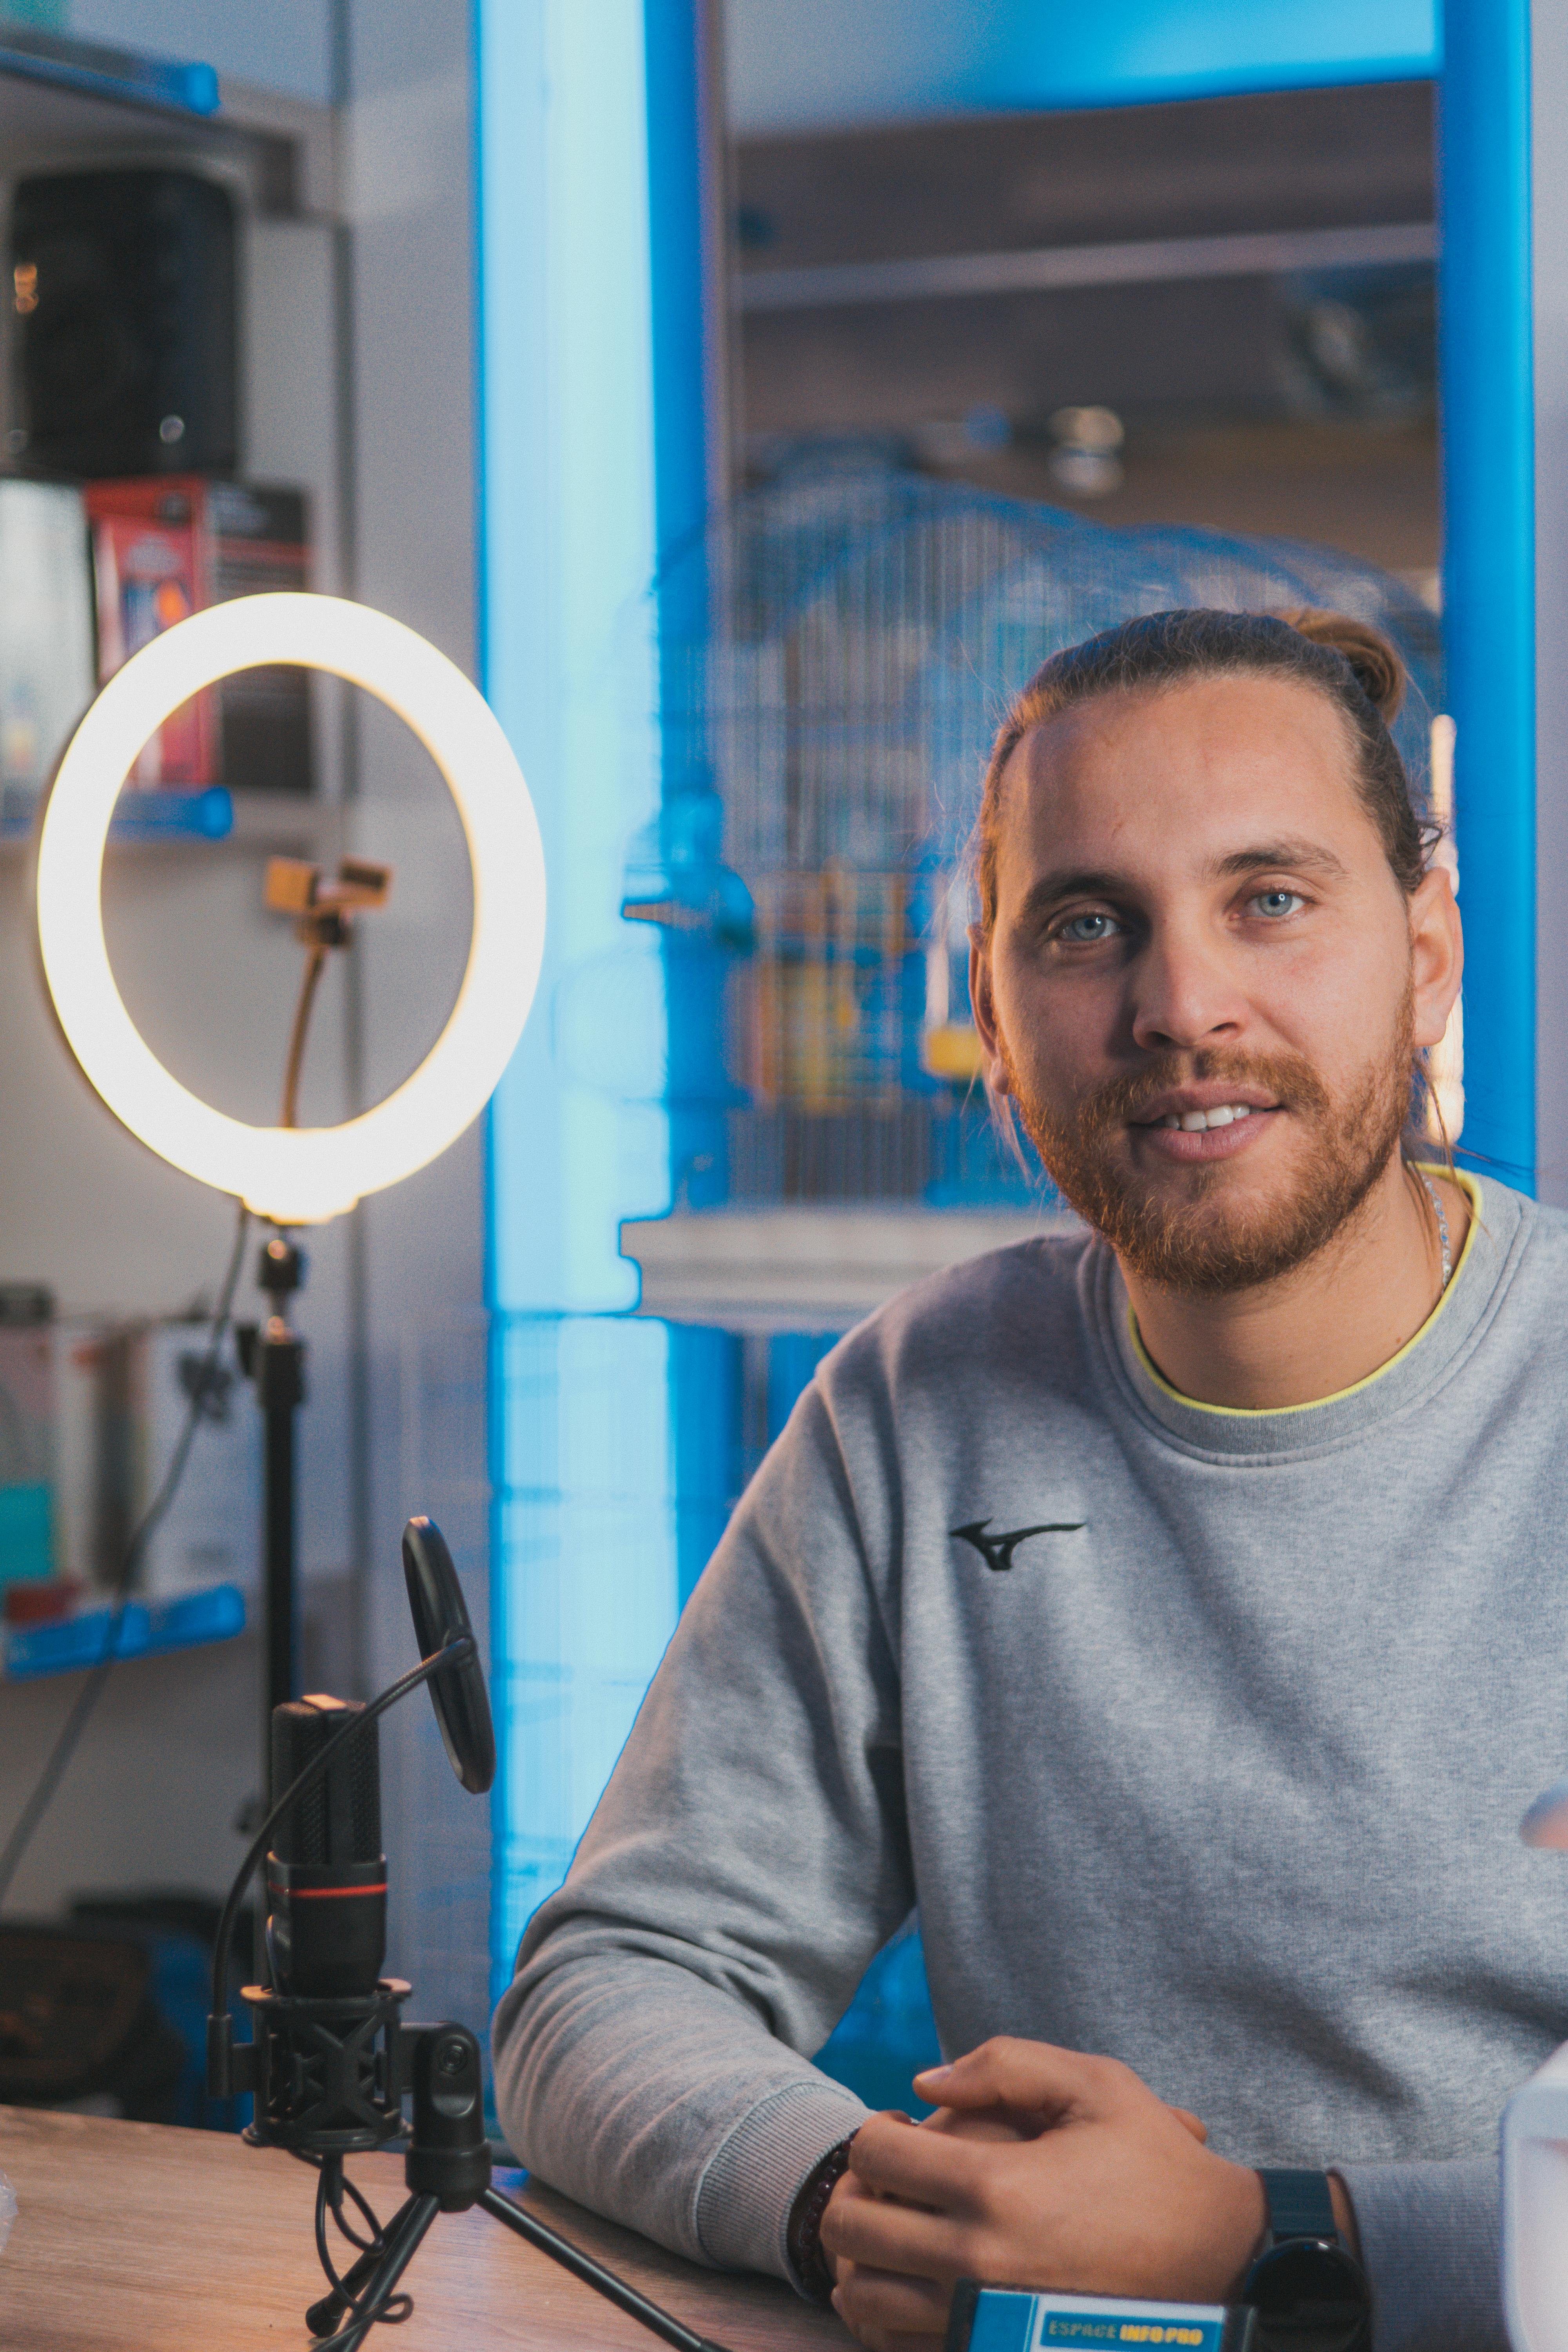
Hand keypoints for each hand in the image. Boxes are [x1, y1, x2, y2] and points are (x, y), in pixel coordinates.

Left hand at [820, 2040, 1265, 2351]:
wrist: (1220, 2264)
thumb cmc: (1156, 2167)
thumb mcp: (1097, 2085)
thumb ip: (1005, 2062)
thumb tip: (925, 2082)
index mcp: (995, 2185)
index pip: (874, 2155)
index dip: (873, 2134)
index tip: (896, 2133)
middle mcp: (977, 2260)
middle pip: (850, 2227)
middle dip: (852, 2193)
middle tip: (885, 2183)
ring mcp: (981, 2322)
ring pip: (862, 2296)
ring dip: (859, 2260)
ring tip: (891, 2232)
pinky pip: (898, 2347)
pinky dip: (885, 2316)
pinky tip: (912, 2286)